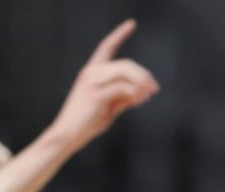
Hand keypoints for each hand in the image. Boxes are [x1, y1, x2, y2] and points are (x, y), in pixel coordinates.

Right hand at [47, 20, 158, 151]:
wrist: (69, 134)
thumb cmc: (88, 121)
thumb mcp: (109, 106)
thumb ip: (124, 97)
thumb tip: (142, 93)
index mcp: (93, 71)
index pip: (107, 46)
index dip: (119, 34)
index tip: (131, 23)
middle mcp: (91, 72)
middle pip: (125, 63)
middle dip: (143, 74)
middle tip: (154, 88)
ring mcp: (91, 82)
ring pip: (125, 72)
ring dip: (141, 83)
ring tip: (149, 95)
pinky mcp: (95, 94)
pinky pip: (122, 88)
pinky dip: (135, 94)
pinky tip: (139, 101)